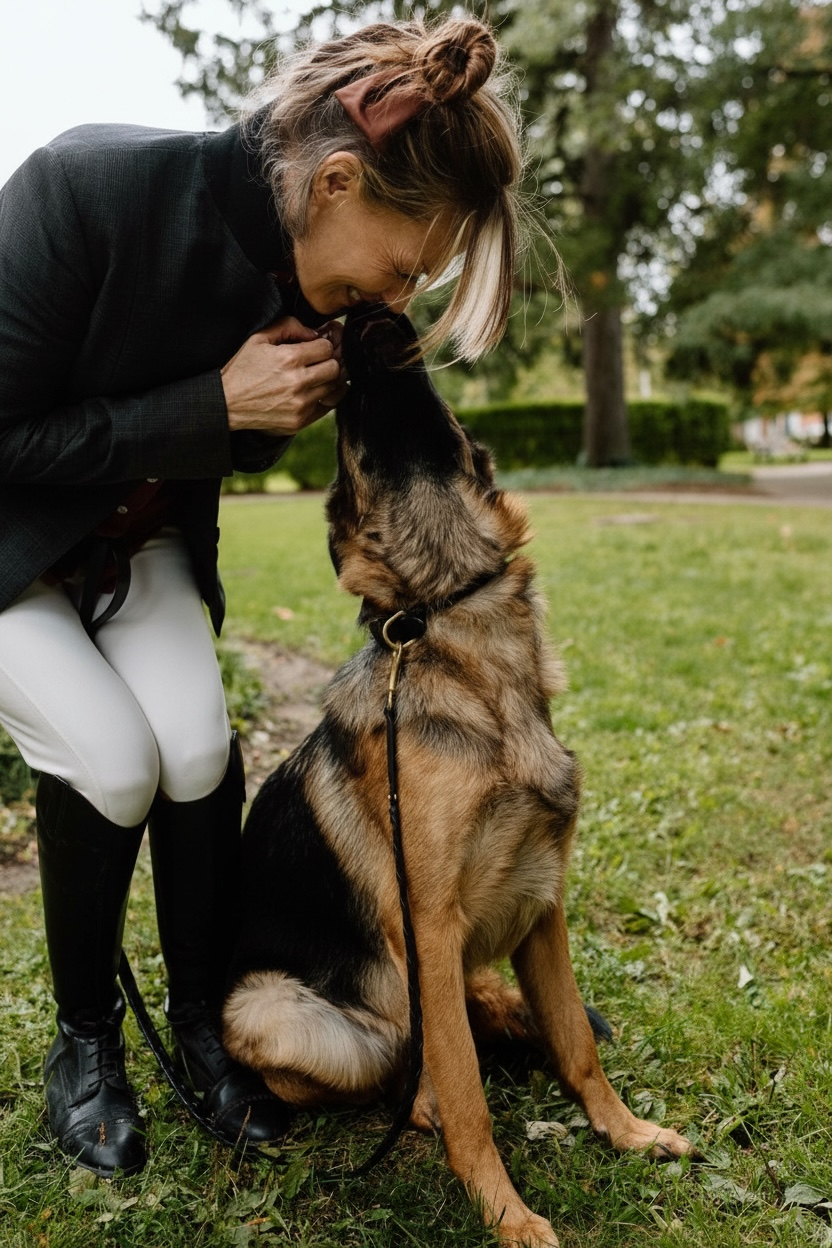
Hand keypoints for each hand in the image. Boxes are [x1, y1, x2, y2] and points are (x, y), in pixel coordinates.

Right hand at [221, 317, 347, 433]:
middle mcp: (297, 383)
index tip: (316, 347)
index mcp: (289, 359)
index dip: (323, 344)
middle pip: (335, 368)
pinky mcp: (300, 421)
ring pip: (334, 388)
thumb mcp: (259, 338)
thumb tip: (314, 333)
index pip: (327, 348)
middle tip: (319, 361)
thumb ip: (289, 326)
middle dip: (329, 361)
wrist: (227, 403)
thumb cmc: (242, 368)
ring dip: (328, 379)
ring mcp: (300, 405)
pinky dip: (326, 397)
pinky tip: (315, 390)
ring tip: (316, 375)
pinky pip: (327, 406)